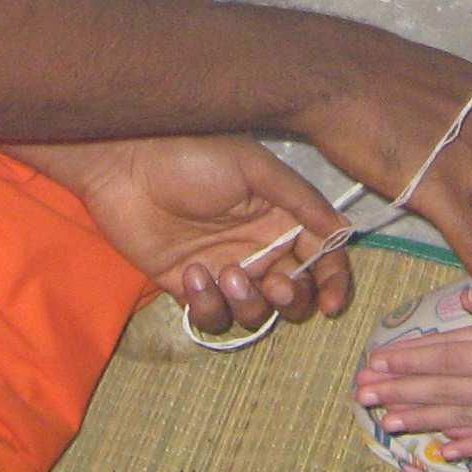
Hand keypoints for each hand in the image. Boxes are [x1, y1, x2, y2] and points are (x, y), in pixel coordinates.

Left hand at [54, 135, 356, 333]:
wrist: (126, 163)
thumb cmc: (193, 155)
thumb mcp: (255, 168)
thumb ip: (302, 202)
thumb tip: (345, 233)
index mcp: (281, 217)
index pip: (321, 258)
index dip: (333, 283)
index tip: (331, 304)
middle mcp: (258, 247)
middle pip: (293, 294)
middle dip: (292, 299)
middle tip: (275, 284)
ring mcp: (223, 269)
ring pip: (254, 312)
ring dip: (248, 303)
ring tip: (226, 273)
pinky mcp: (187, 285)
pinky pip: (210, 316)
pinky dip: (208, 304)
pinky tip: (193, 273)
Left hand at [351, 284, 471, 459]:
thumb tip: (469, 298)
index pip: (448, 358)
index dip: (408, 361)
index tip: (374, 364)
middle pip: (446, 390)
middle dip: (402, 391)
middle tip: (362, 396)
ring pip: (463, 419)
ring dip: (423, 419)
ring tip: (388, 424)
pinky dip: (469, 445)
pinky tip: (447, 451)